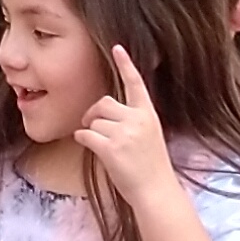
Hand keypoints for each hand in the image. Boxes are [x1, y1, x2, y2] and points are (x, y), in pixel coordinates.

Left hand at [77, 47, 180, 209]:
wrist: (156, 192)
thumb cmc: (151, 168)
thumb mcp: (149, 137)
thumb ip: (133, 122)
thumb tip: (106, 115)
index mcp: (148, 115)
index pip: (135, 84)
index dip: (126, 64)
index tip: (117, 47)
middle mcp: (137, 120)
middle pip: (103, 103)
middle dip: (93, 113)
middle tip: (90, 124)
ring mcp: (124, 133)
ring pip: (93, 121)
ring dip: (90, 131)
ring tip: (100, 145)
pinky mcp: (111, 148)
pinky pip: (86, 135)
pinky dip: (83, 139)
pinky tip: (90, 147)